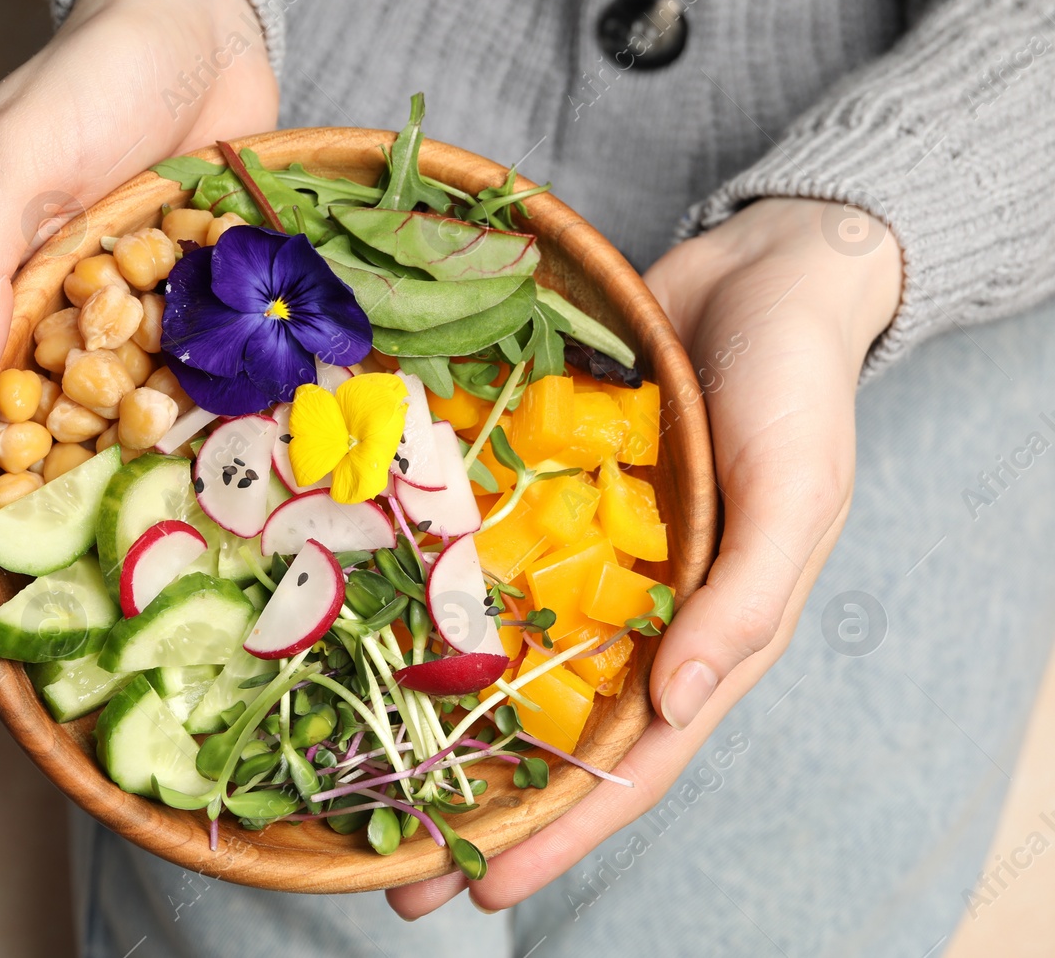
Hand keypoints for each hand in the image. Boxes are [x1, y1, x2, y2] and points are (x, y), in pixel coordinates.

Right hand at [0, 0, 277, 720]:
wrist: (194, 35)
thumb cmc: (88, 81)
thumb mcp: (14, 157)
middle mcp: (13, 348)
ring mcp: (90, 354)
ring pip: (68, 485)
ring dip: (67, 573)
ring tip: (85, 660)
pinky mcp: (161, 345)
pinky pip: (152, 439)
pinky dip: (154, 503)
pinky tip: (179, 564)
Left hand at [387, 197, 902, 915]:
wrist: (762, 270)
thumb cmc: (796, 386)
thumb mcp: (796, 494)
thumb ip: (746, 604)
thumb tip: (678, 708)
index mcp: (704, 636)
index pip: (630, 763)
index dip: (560, 830)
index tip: (484, 883)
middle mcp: (631, 613)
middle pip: (548, 732)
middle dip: (479, 803)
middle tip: (397, 870)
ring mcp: (577, 556)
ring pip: (499, 656)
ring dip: (436, 720)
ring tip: (359, 779)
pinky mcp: (536, 494)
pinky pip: (475, 556)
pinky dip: (425, 595)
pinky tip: (357, 627)